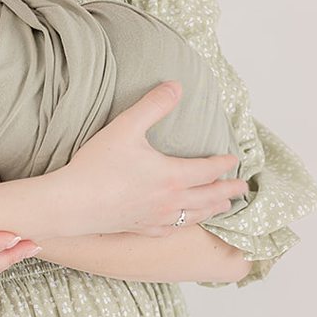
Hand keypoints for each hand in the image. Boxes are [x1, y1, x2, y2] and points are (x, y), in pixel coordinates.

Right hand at [42, 81, 247, 236]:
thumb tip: (176, 86)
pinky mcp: (142, 228)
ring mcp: (158, 218)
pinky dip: (185, 226)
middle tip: (242, 189)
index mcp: (174, 175)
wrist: (74, 203)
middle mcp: (172, 200)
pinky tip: (182, 224)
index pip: (209, 169)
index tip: (235, 160)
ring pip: (195, 216)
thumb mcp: (126, 127)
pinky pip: (172, 230)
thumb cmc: (98, 166)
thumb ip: (153, 106)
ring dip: (213, 210)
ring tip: (223, 207)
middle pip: (210, 197)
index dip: (224, 164)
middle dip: (228, 191)